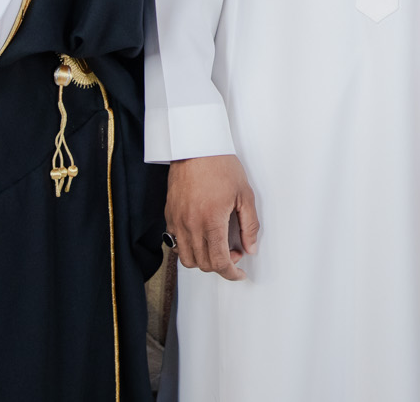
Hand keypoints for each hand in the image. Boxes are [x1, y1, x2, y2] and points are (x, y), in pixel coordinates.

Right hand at [166, 155, 260, 279]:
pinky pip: (175, 243)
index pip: (219, 262)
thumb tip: (250, 247)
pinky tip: (201, 237)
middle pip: (203, 264)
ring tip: (217, 246)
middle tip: (233, 252)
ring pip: (186, 258)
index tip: (238, 273)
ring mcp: (177, 221)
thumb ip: (249, 225)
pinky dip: (188, 248)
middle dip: (220, 266)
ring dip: (203, 260)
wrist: (195, 146)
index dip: (231, 273)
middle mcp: (191, 225)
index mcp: (211, 221)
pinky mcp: (169, 215)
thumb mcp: (244, 194)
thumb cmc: (220, 165)